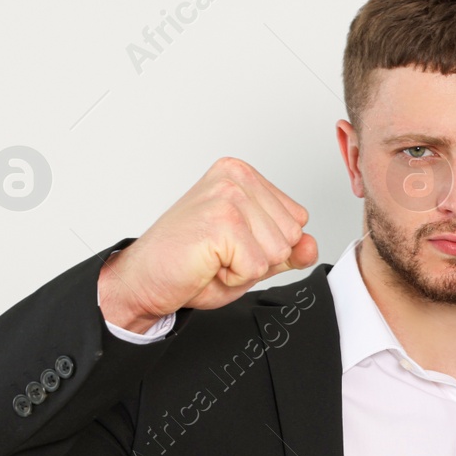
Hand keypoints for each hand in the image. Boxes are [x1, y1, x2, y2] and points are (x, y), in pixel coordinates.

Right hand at [98, 157, 318, 331]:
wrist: (143, 280)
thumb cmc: (190, 264)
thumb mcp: (252, 257)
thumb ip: (287, 250)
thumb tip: (312, 245)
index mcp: (243, 175)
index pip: (297, 219)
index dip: (268, 246)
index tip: (231, 244)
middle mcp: (236, 177)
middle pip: (292, 235)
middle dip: (260, 258)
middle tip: (219, 254)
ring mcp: (228, 196)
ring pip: (278, 251)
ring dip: (246, 268)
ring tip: (212, 258)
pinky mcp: (222, 221)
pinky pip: (257, 267)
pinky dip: (234, 277)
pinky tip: (207, 264)